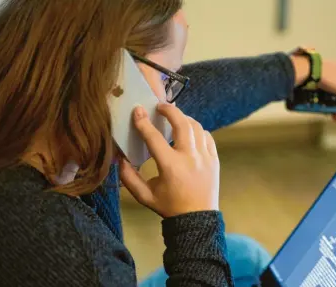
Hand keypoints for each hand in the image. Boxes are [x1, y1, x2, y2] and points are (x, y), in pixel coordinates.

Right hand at [119, 103, 219, 217]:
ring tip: (174, 117)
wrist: (197, 219)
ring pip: (197, 127)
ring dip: (184, 118)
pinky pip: (207, 137)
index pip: (154, 138)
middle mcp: (190, 158)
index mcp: (171, 166)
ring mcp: (205, 157)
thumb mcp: (144, 196)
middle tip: (160, 106)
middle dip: (170, 110)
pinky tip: (189, 131)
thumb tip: (120, 158)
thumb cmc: (169, 206)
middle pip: (182, 124)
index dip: (143, 122)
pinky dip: (197, 130)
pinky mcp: (214, 159)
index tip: (137, 111)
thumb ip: (129, 177)